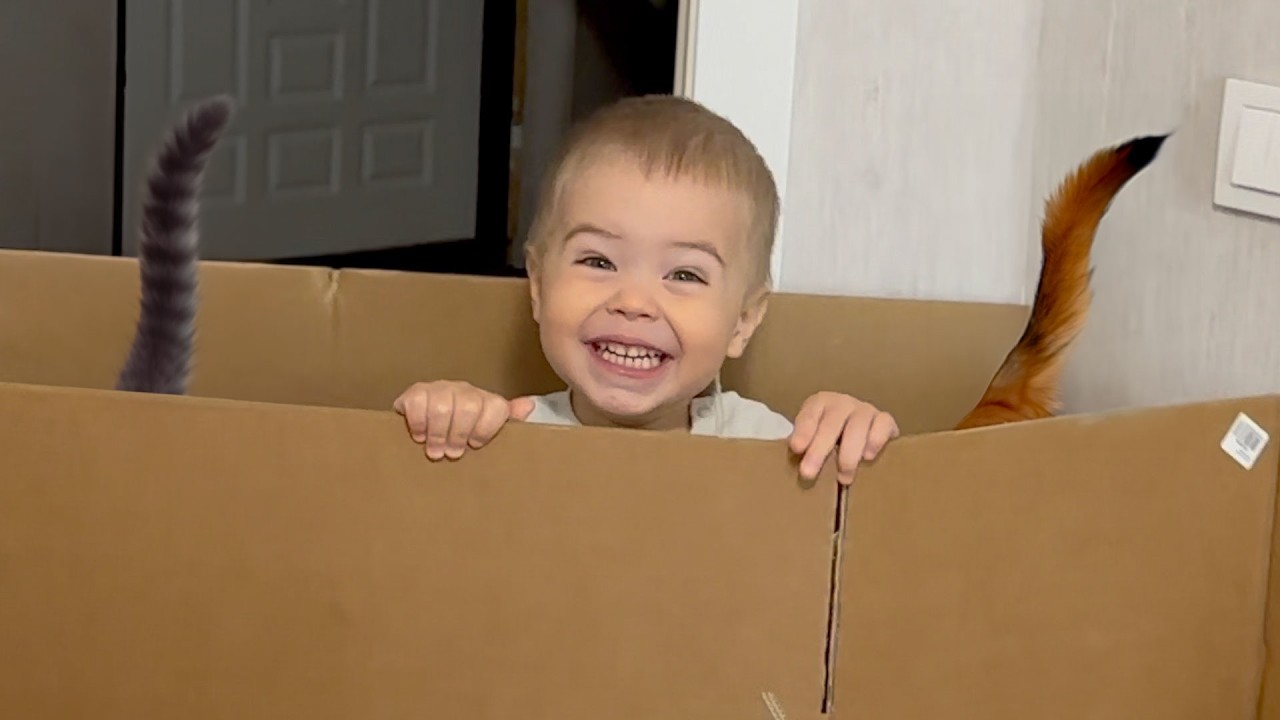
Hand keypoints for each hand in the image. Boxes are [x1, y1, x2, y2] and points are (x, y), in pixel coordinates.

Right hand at [392, 381, 534, 459]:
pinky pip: (417, 403)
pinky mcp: (416, 392)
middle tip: (451, 454)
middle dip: (458, 435)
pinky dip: (418, 423)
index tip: (475, 445)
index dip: (486, 430)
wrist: (426, 420)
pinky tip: (419, 436)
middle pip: (468, 407)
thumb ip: (508, 420)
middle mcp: (464, 390)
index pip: (496, 407)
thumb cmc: (461, 433)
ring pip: (442, 407)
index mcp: (485, 400)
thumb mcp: (486, 431)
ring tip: (435, 452)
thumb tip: (529, 406)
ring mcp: (439, 389)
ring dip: (438, 434)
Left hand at [789, 392, 898, 484]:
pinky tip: (868, 457)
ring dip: (849, 452)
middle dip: (819, 450)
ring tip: (843, 477)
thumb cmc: (828, 442)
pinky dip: (876, 440)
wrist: (854, 436)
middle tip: (809, 473)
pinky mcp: (885, 419)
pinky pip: (883, 424)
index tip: (796, 449)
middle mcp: (842, 403)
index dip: (803, 431)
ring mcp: (865, 409)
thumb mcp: (812, 442)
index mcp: (819, 404)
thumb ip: (805, 450)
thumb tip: (799, 470)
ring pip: (858, 425)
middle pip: (831, 423)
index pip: (809, 415)